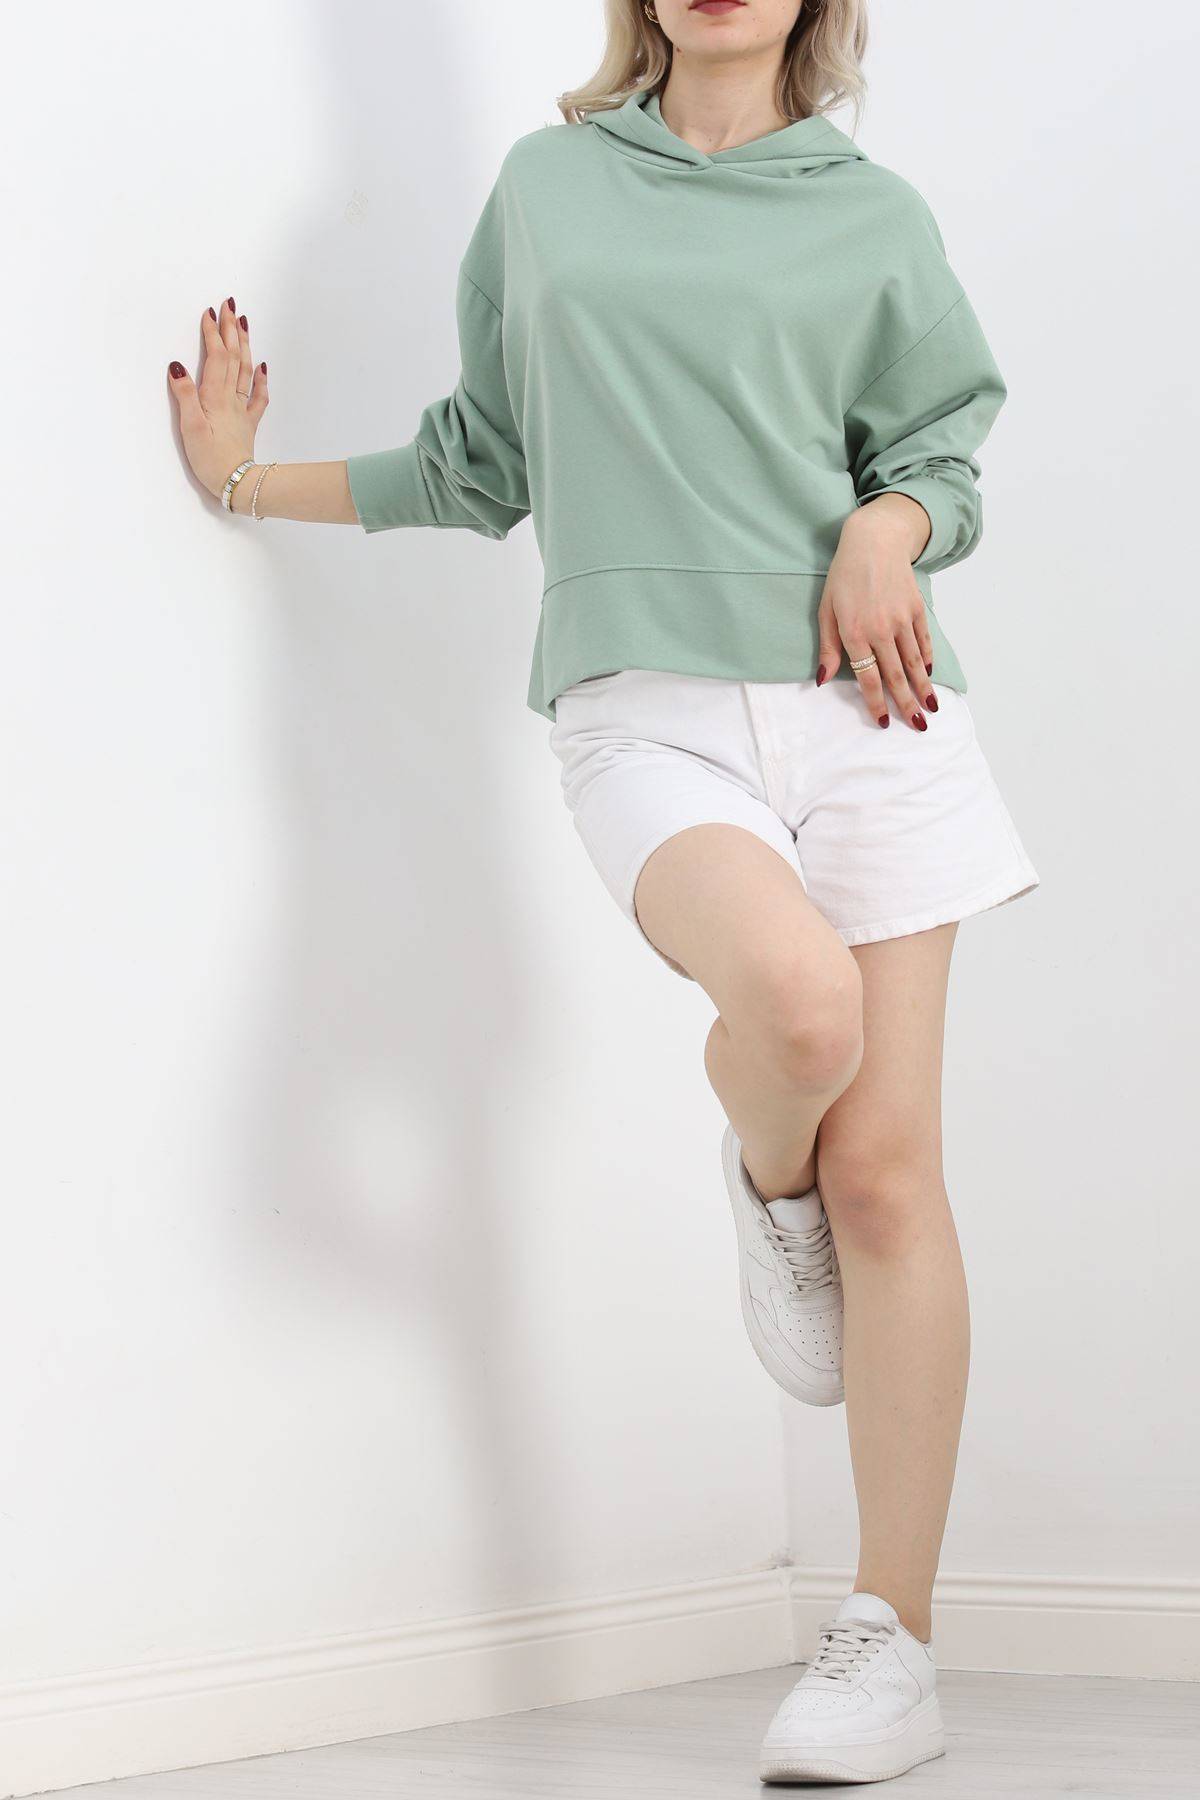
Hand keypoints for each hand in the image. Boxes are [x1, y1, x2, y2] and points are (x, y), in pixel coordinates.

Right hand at [167, 296, 268, 503]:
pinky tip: (262, 366)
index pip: (216, 357)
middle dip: (231, 330)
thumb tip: (177, 366)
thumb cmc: (211, 460)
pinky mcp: (247, 424)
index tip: (210, 312)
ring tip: (244, 324)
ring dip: (244, 345)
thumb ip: (184, 395)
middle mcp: (231, 399)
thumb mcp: (190, 428)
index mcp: (215, 397)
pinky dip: (260, 379)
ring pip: (245, 371)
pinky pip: (257, 397)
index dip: (213, 334)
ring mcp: (241, 411)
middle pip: (233, 358)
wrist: (238, 484)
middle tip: (230, 305)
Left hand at [816, 495, 938, 731]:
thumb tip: (824, 679)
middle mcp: (881, 629)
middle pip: (896, 675)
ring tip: (931, 709)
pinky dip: (928, 660)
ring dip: (924, 688)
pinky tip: (930, 676)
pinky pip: (924, 641)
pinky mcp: (917, 608)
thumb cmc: (844, 576)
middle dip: (906, 704)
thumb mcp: (826, 610)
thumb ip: (828, 647)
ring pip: (915, 662)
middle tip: (917, 727)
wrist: (874, 541)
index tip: (883, 721)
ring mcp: (903, 619)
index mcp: (855, 632)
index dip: (875, 702)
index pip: (868, 677)